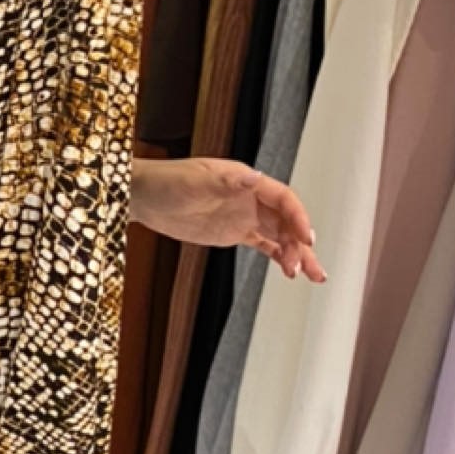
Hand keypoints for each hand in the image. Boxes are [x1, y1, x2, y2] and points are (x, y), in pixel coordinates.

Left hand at [129, 157, 326, 281]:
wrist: (144, 197)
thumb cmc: (167, 181)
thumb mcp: (196, 180)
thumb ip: (227, 182)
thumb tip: (255, 178)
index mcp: (246, 181)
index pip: (283, 199)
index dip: (299, 218)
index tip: (306, 238)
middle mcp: (250, 198)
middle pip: (286, 220)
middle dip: (301, 243)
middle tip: (310, 267)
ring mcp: (243, 216)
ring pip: (279, 235)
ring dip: (295, 253)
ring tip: (307, 275)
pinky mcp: (233, 233)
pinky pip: (264, 244)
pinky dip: (278, 256)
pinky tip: (289, 271)